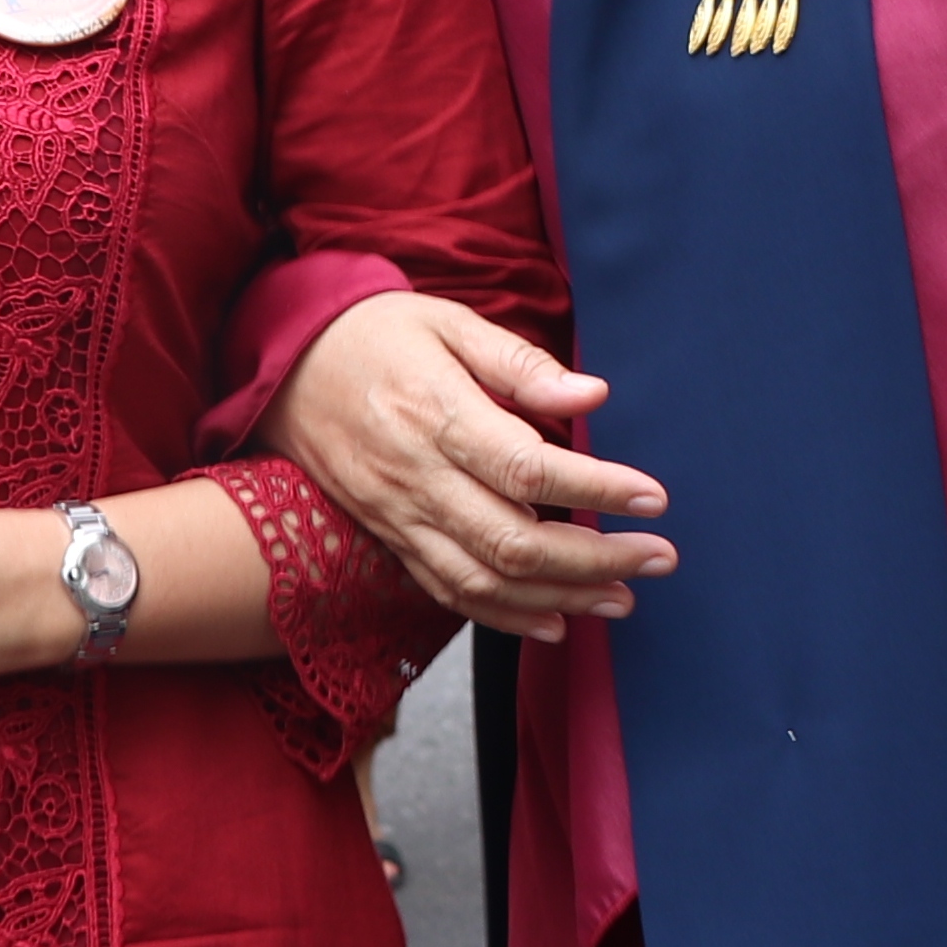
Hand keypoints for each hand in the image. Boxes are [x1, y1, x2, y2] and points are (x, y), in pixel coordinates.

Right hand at [260, 292, 670, 639]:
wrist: (286, 366)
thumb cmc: (378, 335)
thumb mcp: (448, 323)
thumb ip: (521, 364)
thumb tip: (593, 395)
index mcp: (437, 416)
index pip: (529, 468)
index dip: (597, 489)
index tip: (654, 498)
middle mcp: (416, 477)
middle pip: (515, 541)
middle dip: (596, 559)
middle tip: (659, 557)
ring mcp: (399, 516)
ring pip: (485, 580)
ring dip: (561, 598)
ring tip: (623, 598)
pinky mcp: (389, 537)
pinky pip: (448, 592)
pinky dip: (504, 618)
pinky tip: (555, 623)